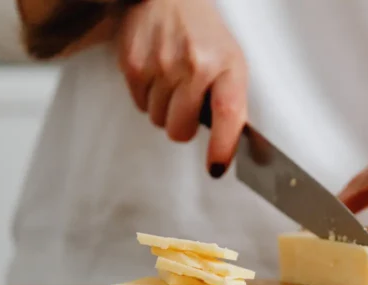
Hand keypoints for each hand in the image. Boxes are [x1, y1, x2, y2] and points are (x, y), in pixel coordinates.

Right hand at [117, 0, 247, 176]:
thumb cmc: (205, 33)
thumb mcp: (231, 61)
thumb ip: (232, 101)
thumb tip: (234, 147)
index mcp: (226, 66)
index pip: (228, 115)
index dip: (222, 147)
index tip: (217, 167)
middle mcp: (194, 65)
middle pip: (180, 130)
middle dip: (183, 126)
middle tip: (188, 104)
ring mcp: (161, 65)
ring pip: (158, 120)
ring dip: (165, 110)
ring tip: (173, 81)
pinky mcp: (133, 64)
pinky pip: (139, 104)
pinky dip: (147, 96)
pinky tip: (157, 74)